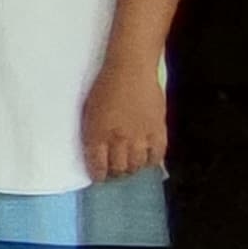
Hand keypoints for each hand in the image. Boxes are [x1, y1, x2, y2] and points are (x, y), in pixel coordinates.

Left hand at [82, 57, 168, 182]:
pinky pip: (157, 155)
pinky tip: (147, 160)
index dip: (98, 176)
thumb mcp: (89, 112)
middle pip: (118, 169)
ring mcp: (140, 137)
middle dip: (115, 174)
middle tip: (115, 172)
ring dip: (132, 169)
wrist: (130, 70)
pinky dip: (152, 161)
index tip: (99, 177)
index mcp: (97, 134)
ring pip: (137, 165)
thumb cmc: (104, 87)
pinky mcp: (158, 130)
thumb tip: (97, 152)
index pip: (97, 166)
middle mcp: (118, 140)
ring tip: (130, 166)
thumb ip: (93, 134)